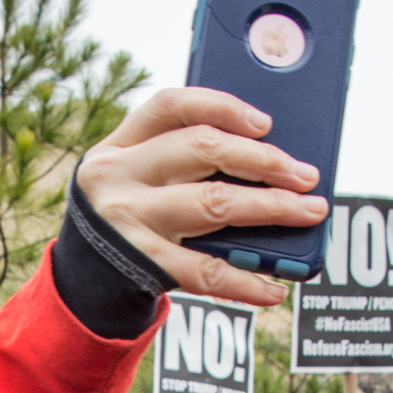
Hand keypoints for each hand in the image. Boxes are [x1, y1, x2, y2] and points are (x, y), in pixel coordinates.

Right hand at [77, 88, 326, 306]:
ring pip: (213, 205)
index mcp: (118, 146)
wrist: (83, 282)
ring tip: (308, 212)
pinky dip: (246, 281)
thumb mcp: (135, 178)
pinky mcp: (143, 266)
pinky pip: (205, 272)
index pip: (171, 107)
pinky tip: (275, 286)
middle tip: (306, 175)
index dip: (222, 106)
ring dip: (270, 208)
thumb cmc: (128, 218)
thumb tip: (267, 157)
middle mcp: (119, 178)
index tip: (265, 122)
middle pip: (202, 150)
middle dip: (263, 159)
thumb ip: (180, 160)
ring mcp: (130, 222)